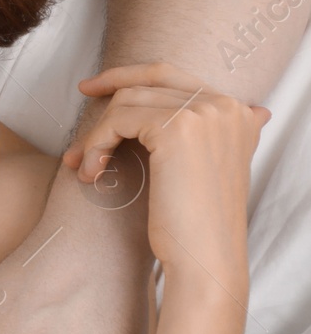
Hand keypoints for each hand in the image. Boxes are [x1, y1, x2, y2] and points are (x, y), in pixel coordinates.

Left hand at [67, 62, 266, 284]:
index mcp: (238, 111)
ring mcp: (203, 114)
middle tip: (81, 96)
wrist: (204, 259)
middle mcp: (226, 105)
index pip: (172, 74)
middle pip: (148, 80)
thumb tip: (251, 110)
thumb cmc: (195, 220)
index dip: (129, 75)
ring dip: (98, 133)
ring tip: (86, 166)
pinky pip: (117, 120)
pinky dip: (96, 143)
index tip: (96, 86)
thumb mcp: (207, 165)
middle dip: (109, 93)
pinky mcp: (176, 128)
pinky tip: (92, 172)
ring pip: (127, 102)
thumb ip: (212, 132)